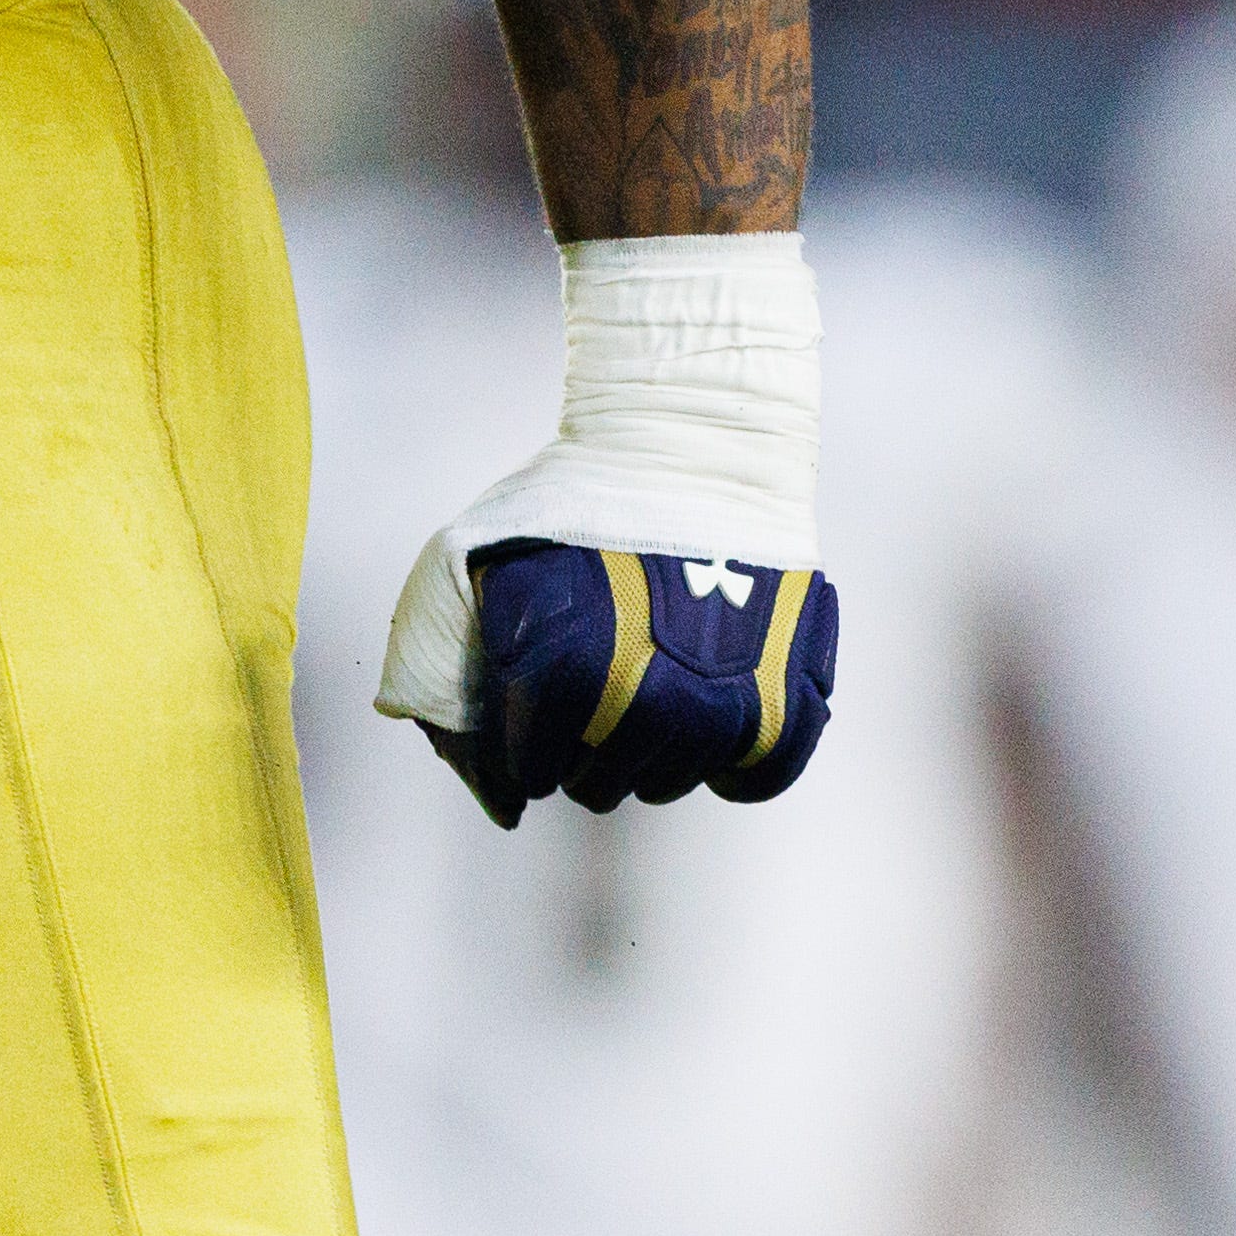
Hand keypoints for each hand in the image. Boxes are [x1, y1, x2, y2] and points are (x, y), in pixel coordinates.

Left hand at [355, 236, 835, 830]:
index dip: (518, 748)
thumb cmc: (572, 499)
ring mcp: (731, 695)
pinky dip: (735, 767)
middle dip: (577, 752)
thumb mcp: (465, 565)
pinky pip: (764, 771)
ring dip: (647, 756)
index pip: (530, 766)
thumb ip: (442, 674)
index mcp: (566, 668)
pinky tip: (709, 732)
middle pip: (601, 782)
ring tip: (639, 697)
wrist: (687, 438)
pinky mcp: (793, 680)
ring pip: (674, 781)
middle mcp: (653, 697)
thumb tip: (492, 797)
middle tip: (582, 699)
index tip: (526, 722)